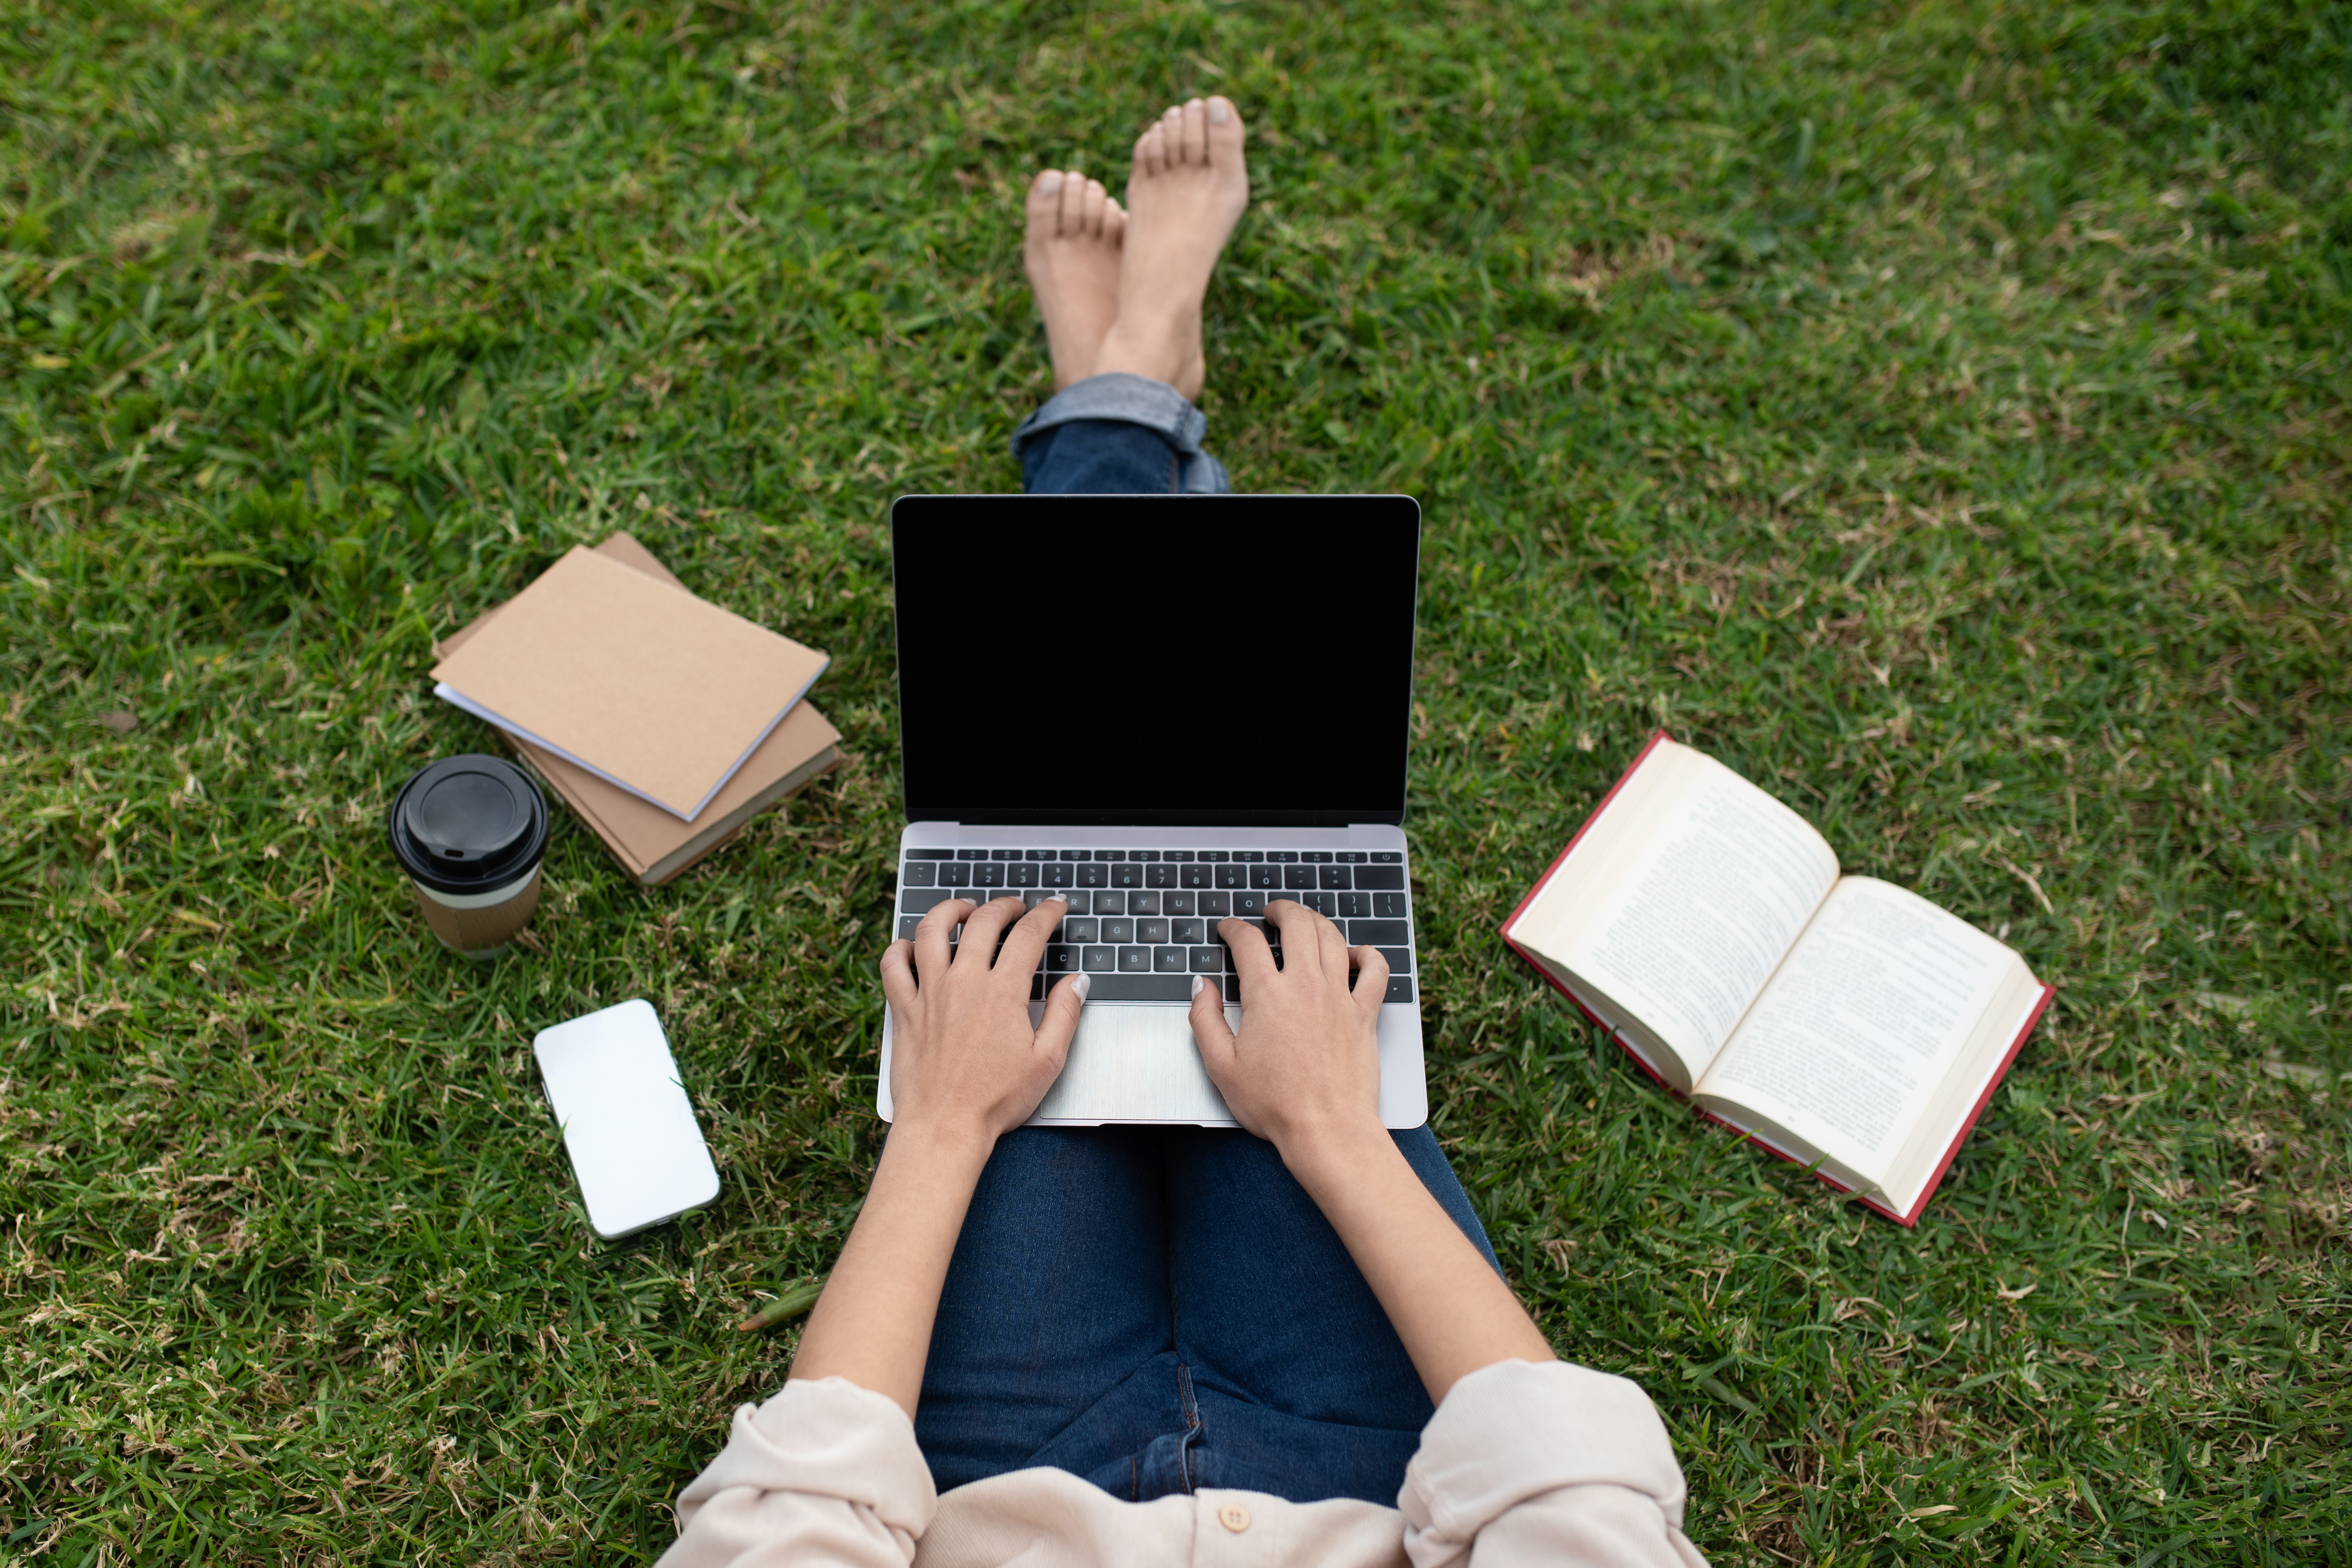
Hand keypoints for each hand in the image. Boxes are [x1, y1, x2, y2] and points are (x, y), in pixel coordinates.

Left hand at [880, 895, 1085, 1145]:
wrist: (944, 1127)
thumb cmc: (996, 1100)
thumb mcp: (1047, 1061)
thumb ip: (1065, 1014)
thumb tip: (1078, 981)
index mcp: (1003, 994)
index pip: (1029, 935)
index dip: (1046, 914)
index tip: (1055, 907)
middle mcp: (964, 983)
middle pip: (983, 922)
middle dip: (1004, 906)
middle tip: (1015, 908)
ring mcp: (929, 994)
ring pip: (932, 929)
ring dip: (950, 910)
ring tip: (964, 910)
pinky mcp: (904, 1010)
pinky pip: (893, 965)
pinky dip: (901, 947)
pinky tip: (913, 946)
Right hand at [1188, 898, 1388, 1166]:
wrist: (1327, 1131)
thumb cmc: (1275, 1105)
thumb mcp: (1221, 1066)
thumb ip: (1205, 1020)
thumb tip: (1201, 987)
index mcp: (1267, 995)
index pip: (1247, 942)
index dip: (1234, 928)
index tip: (1228, 929)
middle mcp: (1306, 986)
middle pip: (1297, 925)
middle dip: (1281, 910)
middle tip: (1272, 912)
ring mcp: (1340, 997)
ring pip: (1333, 938)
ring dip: (1317, 921)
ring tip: (1306, 921)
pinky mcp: (1365, 1014)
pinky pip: (1376, 970)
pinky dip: (1368, 954)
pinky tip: (1357, 954)